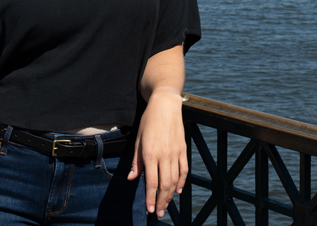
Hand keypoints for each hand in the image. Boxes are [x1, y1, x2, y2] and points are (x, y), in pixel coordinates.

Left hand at [127, 88, 186, 217]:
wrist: (166, 105)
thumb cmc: (149, 121)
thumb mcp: (138, 139)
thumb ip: (136, 161)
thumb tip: (133, 178)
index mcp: (150, 153)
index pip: (151, 182)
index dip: (150, 198)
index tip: (149, 209)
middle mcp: (164, 155)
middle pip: (164, 185)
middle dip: (161, 201)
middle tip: (158, 212)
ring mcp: (175, 153)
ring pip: (174, 180)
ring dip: (170, 195)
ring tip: (166, 205)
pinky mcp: (183, 149)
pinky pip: (184, 170)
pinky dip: (181, 181)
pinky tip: (178, 190)